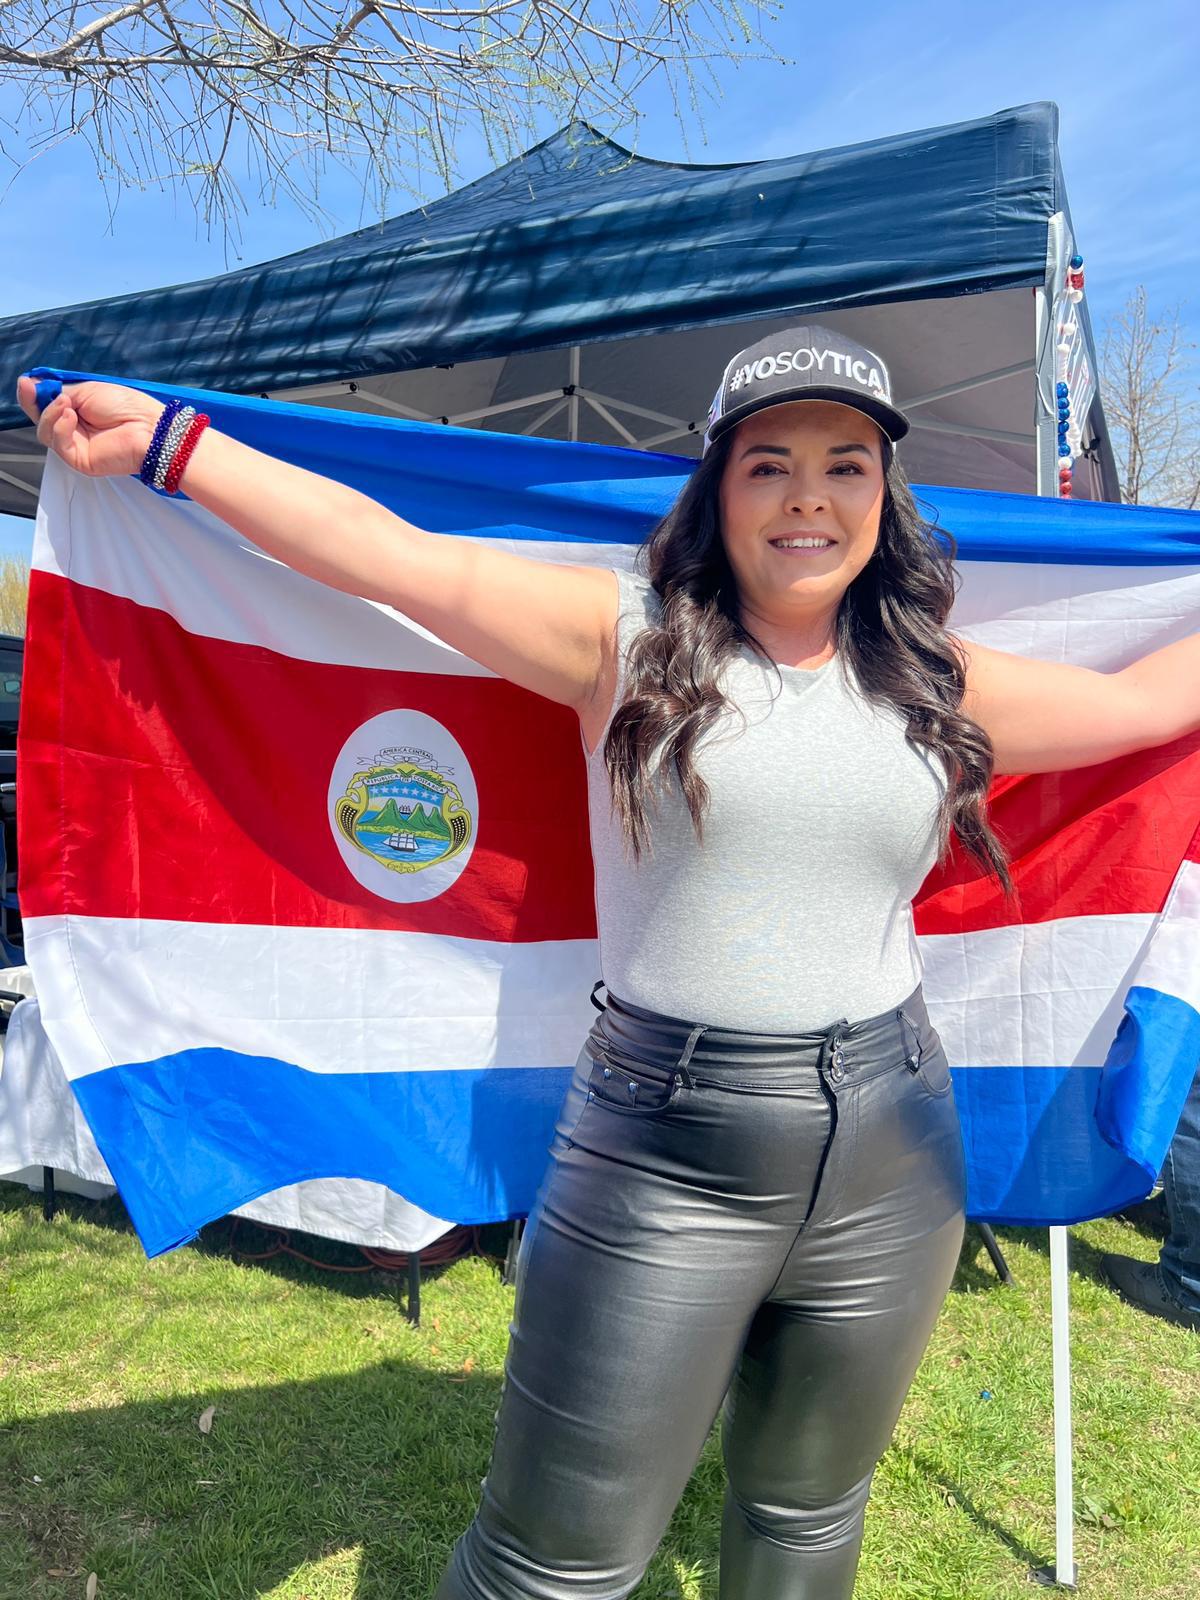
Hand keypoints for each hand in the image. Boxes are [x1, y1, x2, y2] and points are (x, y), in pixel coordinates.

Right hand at [16, 375, 163, 478]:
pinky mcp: (79, 460)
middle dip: (33, 403)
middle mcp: (75, 429)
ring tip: (67, 404)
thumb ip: (60, 392)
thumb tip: (34, 385)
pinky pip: (57, 443)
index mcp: (77, 410)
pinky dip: (60, 427)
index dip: (33, 395)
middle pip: (41, 419)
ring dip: (51, 414)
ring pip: (45, 432)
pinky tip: (70, 416)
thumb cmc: (126, 406)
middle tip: (29, 388)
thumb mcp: (87, 391)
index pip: (47, 405)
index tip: (26, 382)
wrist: (148, 427)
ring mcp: (76, 446)